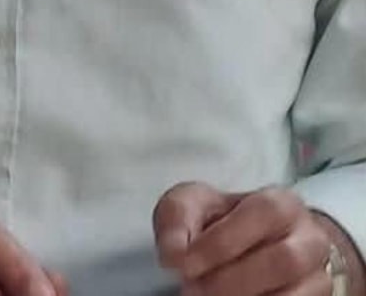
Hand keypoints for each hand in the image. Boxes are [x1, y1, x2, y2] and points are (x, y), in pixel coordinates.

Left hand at [153, 182, 331, 295]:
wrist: (255, 247)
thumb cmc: (221, 223)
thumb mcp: (194, 205)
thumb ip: (178, 219)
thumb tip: (172, 256)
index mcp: (282, 203)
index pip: (262, 214)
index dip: (223, 241)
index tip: (186, 264)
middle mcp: (309, 239)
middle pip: (283, 260)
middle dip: (232, 280)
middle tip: (192, 290)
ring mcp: (317, 276)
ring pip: (294, 294)